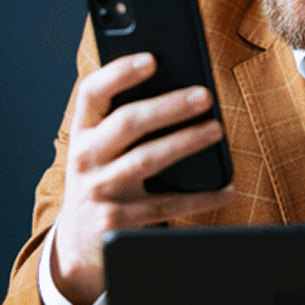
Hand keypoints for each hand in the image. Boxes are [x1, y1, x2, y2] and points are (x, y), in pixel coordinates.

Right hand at [52, 52, 232, 304]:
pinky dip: (201, 197)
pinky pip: (166, 205)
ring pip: (147, 159)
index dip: (119, 72)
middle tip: (205, 95)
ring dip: (185, 142)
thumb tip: (180, 90)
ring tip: (217, 130)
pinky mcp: (116, 222)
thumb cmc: (102, 180)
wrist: (78, 244)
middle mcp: (84, 159)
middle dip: (168, 106)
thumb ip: (123, 122)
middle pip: (127, 122)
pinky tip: (226, 188)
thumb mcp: (99, 150)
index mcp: (81, 133)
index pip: (91, 92)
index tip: (151, 59)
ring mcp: (99, 191)